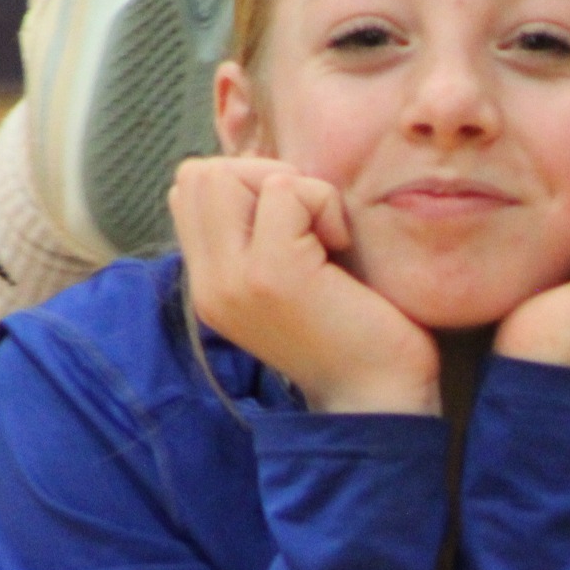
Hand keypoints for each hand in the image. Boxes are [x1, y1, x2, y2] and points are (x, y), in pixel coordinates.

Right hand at [170, 157, 438, 414]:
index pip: (190, 189)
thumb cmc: (354, 330)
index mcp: (209, 283)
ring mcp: (233, 280)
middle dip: (263, 176)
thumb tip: (267, 170)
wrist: (380, 399)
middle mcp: (208, 284)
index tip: (294, 222)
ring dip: (292, 188)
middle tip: (309, 222)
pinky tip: (341, 248)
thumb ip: (259, 232)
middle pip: (200, 174)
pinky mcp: (272, 274)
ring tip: (322, 236)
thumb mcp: (287, 276)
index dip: (246, 182)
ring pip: (228, 175)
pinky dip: (323, 203)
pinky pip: (285, 191)